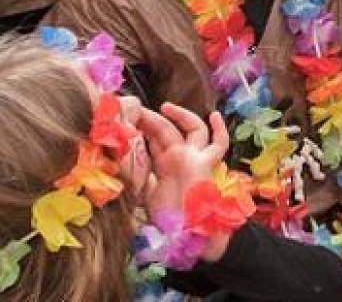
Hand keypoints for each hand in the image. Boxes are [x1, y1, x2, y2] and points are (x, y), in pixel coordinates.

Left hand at [135, 104, 234, 261]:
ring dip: (178, 115)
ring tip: (164, 107)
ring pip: (190, 128)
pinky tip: (215, 116)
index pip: (153, 139)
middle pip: (167, 130)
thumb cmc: (166, 219)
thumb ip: (141, 179)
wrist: (186, 234)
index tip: (128, 118)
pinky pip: (218, 143)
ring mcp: (194, 158)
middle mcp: (179, 158)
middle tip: (137, 110)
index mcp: (164, 165)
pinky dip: (219, 129)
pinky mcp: (205, 163)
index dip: (143, 128)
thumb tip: (122, 168)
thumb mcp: (145, 195)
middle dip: (152, 119)